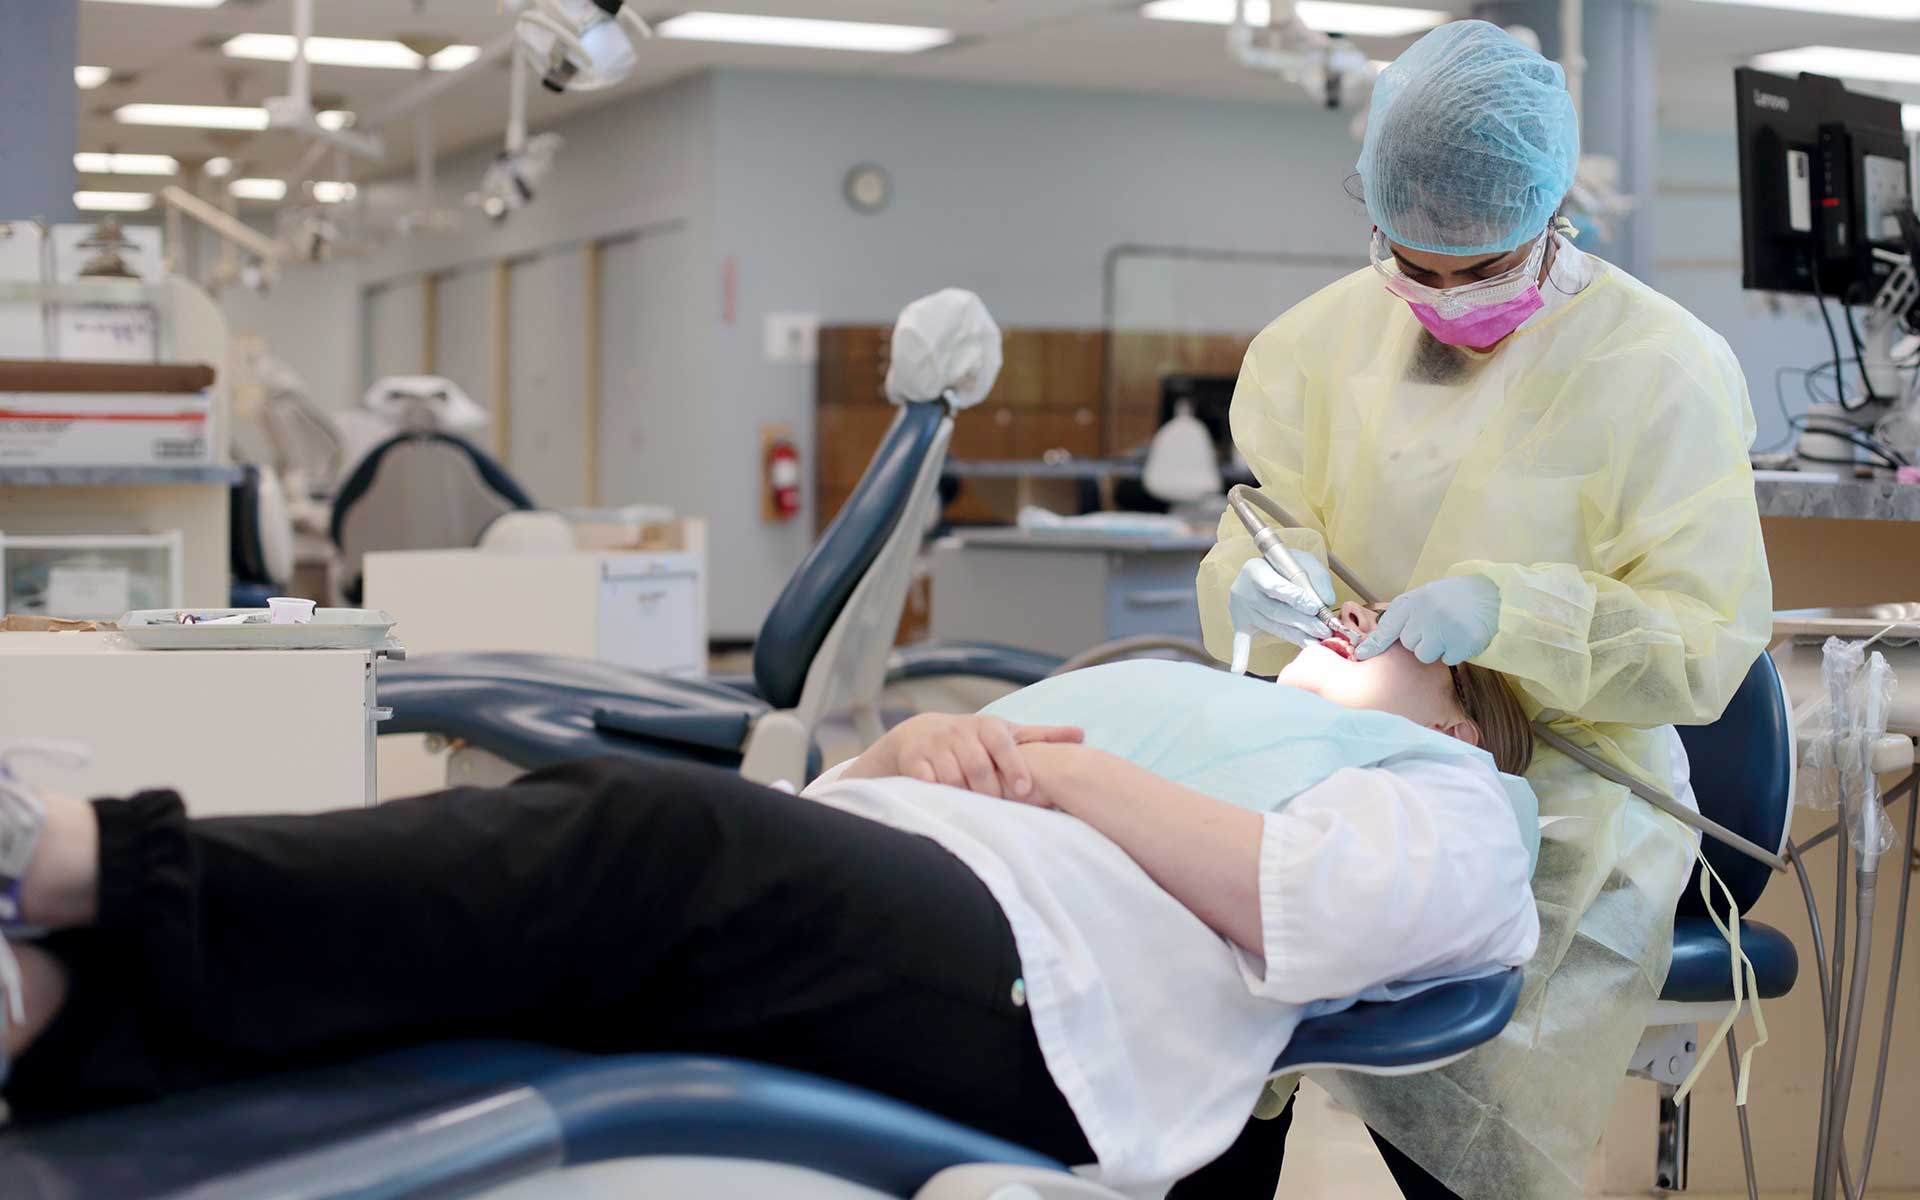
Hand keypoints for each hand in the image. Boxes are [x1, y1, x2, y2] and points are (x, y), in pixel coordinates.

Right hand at [855, 714, 1084, 800]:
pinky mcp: (913, 761)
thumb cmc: (975, 740)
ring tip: (978, 812)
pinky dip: (936, 794)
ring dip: (965, 796)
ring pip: (951, 777)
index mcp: (986, 726)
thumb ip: (1042, 736)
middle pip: (976, 765)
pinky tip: (948, 807)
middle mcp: (958, 732)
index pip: (1001, 742)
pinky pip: (925, 782)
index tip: (1024, 790)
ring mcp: (934, 746)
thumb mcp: (1006, 734)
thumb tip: (1082, 734)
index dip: (1013, 765)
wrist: (920, 735)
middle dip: (990, 790)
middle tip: (1001, 810)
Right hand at [1228, 556, 1336, 648]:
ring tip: (1315, 644)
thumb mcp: (1301, 560)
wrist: (1261, 571)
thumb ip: (1316, 577)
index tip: (1315, 609)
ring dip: (1294, 637)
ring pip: (1271, 626)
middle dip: (1302, 623)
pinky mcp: (1241, 624)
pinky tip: (1239, 670)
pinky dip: (1241, 656)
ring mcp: (1241, 609)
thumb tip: (1326, 600)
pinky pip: (1241, 641)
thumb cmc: (1283, 567)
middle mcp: (1245, 590)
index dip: (1296, 599)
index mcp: (1256, 570)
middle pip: (1275, 611)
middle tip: (1324, 631)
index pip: (1275, 587)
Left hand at [1354, 575, 1500, 665]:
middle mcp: (1425, 614)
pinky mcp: (1461, 643)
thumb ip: (1405, 615)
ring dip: (1436, 649)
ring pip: (1425, 655)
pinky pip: (1447, 659)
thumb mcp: (1424, 598)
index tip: (1361, 655)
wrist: (1490, 595)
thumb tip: (1380, 637)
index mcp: (1413, 602)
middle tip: (1437, 626)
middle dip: (1420, 640)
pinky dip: (1454, 652)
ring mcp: (1443, 629)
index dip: (1374, 644)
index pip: (1388, 627)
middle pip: (1408, 644)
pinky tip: (1462, 636)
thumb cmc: (1453, 598)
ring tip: (1449, 631)